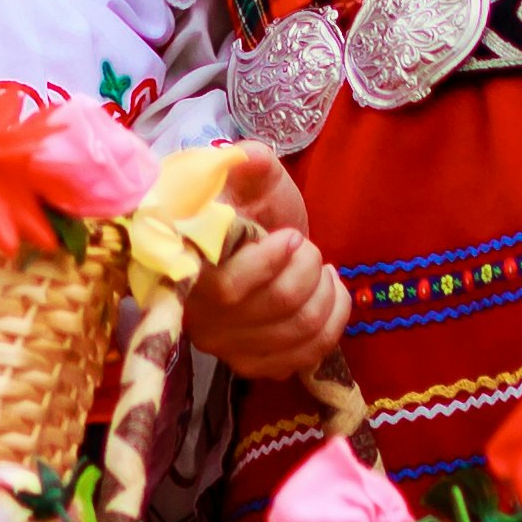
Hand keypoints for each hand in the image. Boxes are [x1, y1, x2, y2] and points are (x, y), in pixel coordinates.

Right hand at [180, 148, 351, 381]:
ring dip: (325, 294)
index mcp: (189, 268)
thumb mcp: (249, 175)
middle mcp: (200, 317)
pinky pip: (304, 357)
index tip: (291, 235)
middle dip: (308, 268)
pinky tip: (330, 296)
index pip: (230, 287)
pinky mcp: (252, 364)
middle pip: (276, 305)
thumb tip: (247, 157)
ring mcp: (226, 347)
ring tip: (322, 270)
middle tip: (308, 247)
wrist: (249, 241)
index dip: (270, 262)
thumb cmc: (246, 204)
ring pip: (297, 330)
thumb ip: (249, 162)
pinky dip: (332, 323)